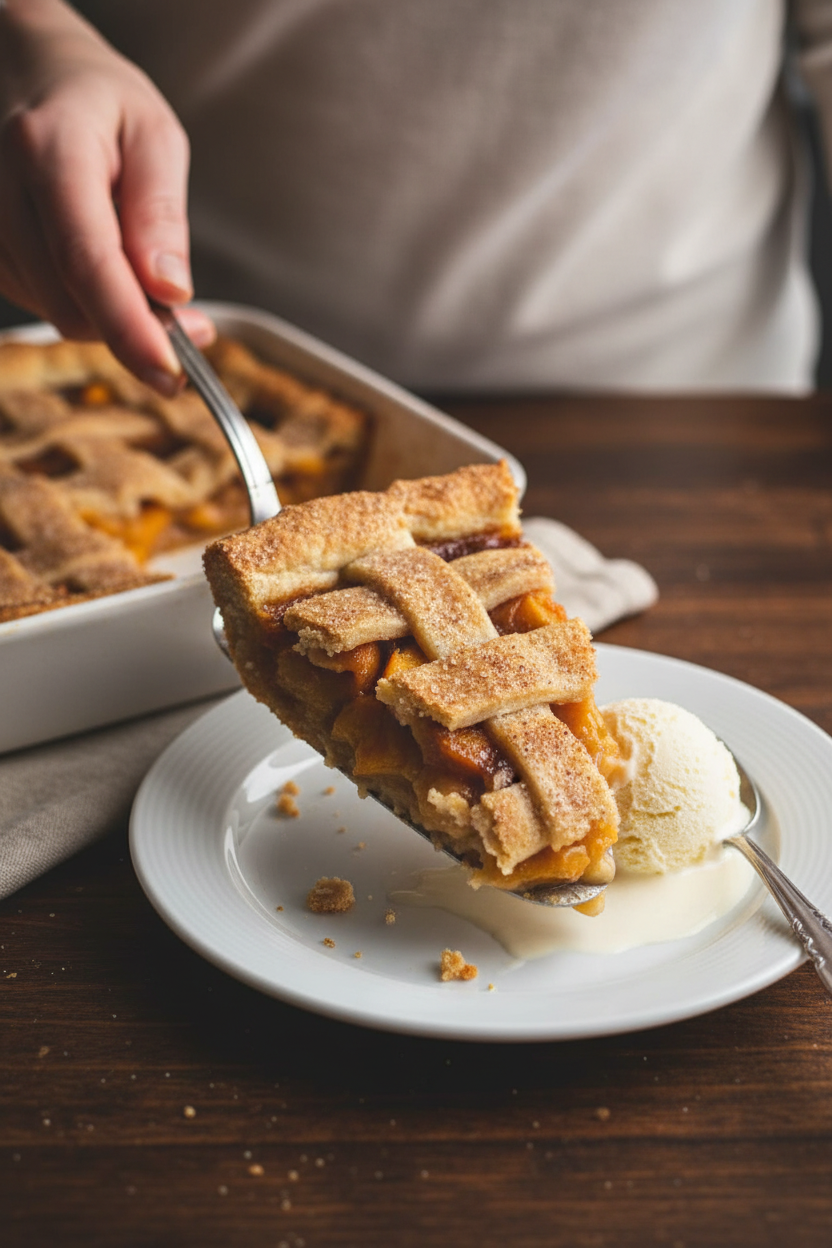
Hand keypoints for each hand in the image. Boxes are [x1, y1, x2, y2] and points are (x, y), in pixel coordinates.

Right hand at [0, 0, 213, 393]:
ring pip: (55, 310)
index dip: (129, 328)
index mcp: (50, 150)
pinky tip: (100, 264)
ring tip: (140, 269)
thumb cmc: (97, 98)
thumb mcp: (154, 136)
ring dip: (109, 315)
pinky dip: (83, 301)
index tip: (170, 370)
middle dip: (133, 330)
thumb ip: (162, 215)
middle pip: (68, 301)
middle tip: (188, 323)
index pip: (88, 261)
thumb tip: (171, 293)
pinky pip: (41, 301)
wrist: (25, 68)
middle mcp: (2, 188)